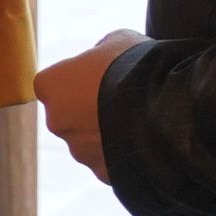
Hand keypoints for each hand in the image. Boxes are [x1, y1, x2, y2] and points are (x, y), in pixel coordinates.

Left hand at [35, 30, 138, 184]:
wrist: (164, 110)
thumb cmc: (135, 66)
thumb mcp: (118, 41)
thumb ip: (101, 50)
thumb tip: (102, 57)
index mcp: (50, 86)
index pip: (56, 83)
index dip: (81, 78)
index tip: (104, 75)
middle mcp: (56, 122)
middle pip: (71, 115)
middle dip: (93, 109)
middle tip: (125, 99)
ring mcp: (79, 151)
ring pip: (91, 141)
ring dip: (110, 133)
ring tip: (142, 120)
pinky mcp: (102, 173)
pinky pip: (112, 162)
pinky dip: (125, 154)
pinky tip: (148, 141)